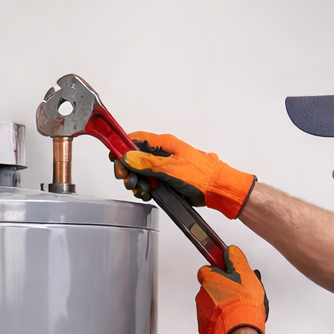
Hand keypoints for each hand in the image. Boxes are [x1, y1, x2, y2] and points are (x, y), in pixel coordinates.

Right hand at [114, 131, 255, 218]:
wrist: (217, 189)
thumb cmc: (201, 175)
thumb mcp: (171, 168)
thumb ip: (147, 162)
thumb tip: (128, 156)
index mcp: (164, 144)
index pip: (135, 139)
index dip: (122, 148)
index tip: (116, 160)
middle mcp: (162, 153)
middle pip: (134, 157)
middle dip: (128, 169)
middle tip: (128, 180)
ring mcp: (164, 166)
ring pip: (140, 171)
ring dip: (136, 181)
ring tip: (142, 189)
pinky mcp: (166, 178)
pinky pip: (149, 181)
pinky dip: (145, 188)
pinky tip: (148, 193)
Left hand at [196, 246, 267, 333]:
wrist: (240, 333)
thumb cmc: (243, 306)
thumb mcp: (246, 275)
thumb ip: (236, 260)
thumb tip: (231, 251)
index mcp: (209, 281)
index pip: (206, 269)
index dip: (218, 270)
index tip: (226, 271)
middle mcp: (202, 296)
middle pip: (211, 288)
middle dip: (223, 289)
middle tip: (238, 293)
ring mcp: (202, 313)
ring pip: (212, 305)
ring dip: (222, 305)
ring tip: (238, 309)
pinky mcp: (205, 328)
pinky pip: (212, 320)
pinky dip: (221, 319)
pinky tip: (234, 319)